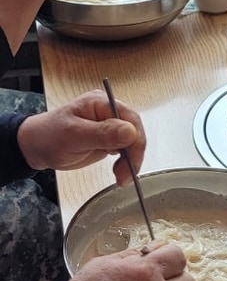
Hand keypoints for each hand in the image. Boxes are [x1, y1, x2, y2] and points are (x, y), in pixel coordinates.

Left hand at [17, 89, 145, 184]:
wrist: (36, 147)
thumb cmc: (49, 136)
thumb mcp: (74, 135)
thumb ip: (104, 133)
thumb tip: (131, 132)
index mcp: (101, 103)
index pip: (130, 119)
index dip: (135, 141)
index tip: (131, 161)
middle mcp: (109, 112)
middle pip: (135, 131)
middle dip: (134, 155)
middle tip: (126, 175)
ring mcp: (110, 125)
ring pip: (133, 143)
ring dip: (131, 161)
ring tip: (121, 177)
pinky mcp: (109, 139)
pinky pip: (126, 150)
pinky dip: (126, 162)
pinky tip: (119, 171)